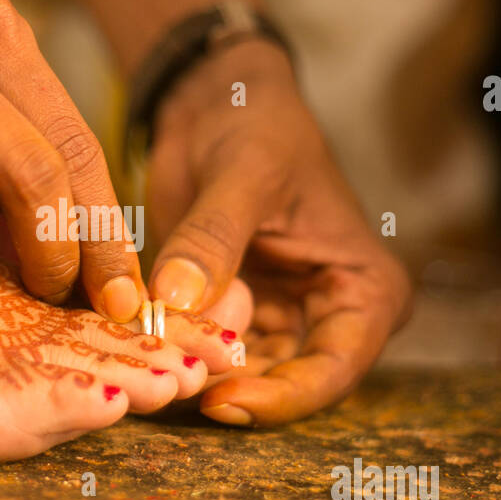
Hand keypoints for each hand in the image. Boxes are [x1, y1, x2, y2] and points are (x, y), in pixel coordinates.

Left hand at [146, 39, 411, 424]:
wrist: (217, 100)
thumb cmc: (256, 123)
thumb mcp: (243, 174)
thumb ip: (213, 238)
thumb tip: (178, 301)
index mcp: (366, 290)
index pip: (335, 369)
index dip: (282, 397)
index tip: (222, 399)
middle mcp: (329, 317)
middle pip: (285, 384)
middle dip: (227, 390)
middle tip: (165, 387)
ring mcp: (278, 321)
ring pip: (240, 376)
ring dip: (194, 375)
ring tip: (144, 370)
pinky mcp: (230, 316)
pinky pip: (204, 351)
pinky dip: (173, 353)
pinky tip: (135, 350)